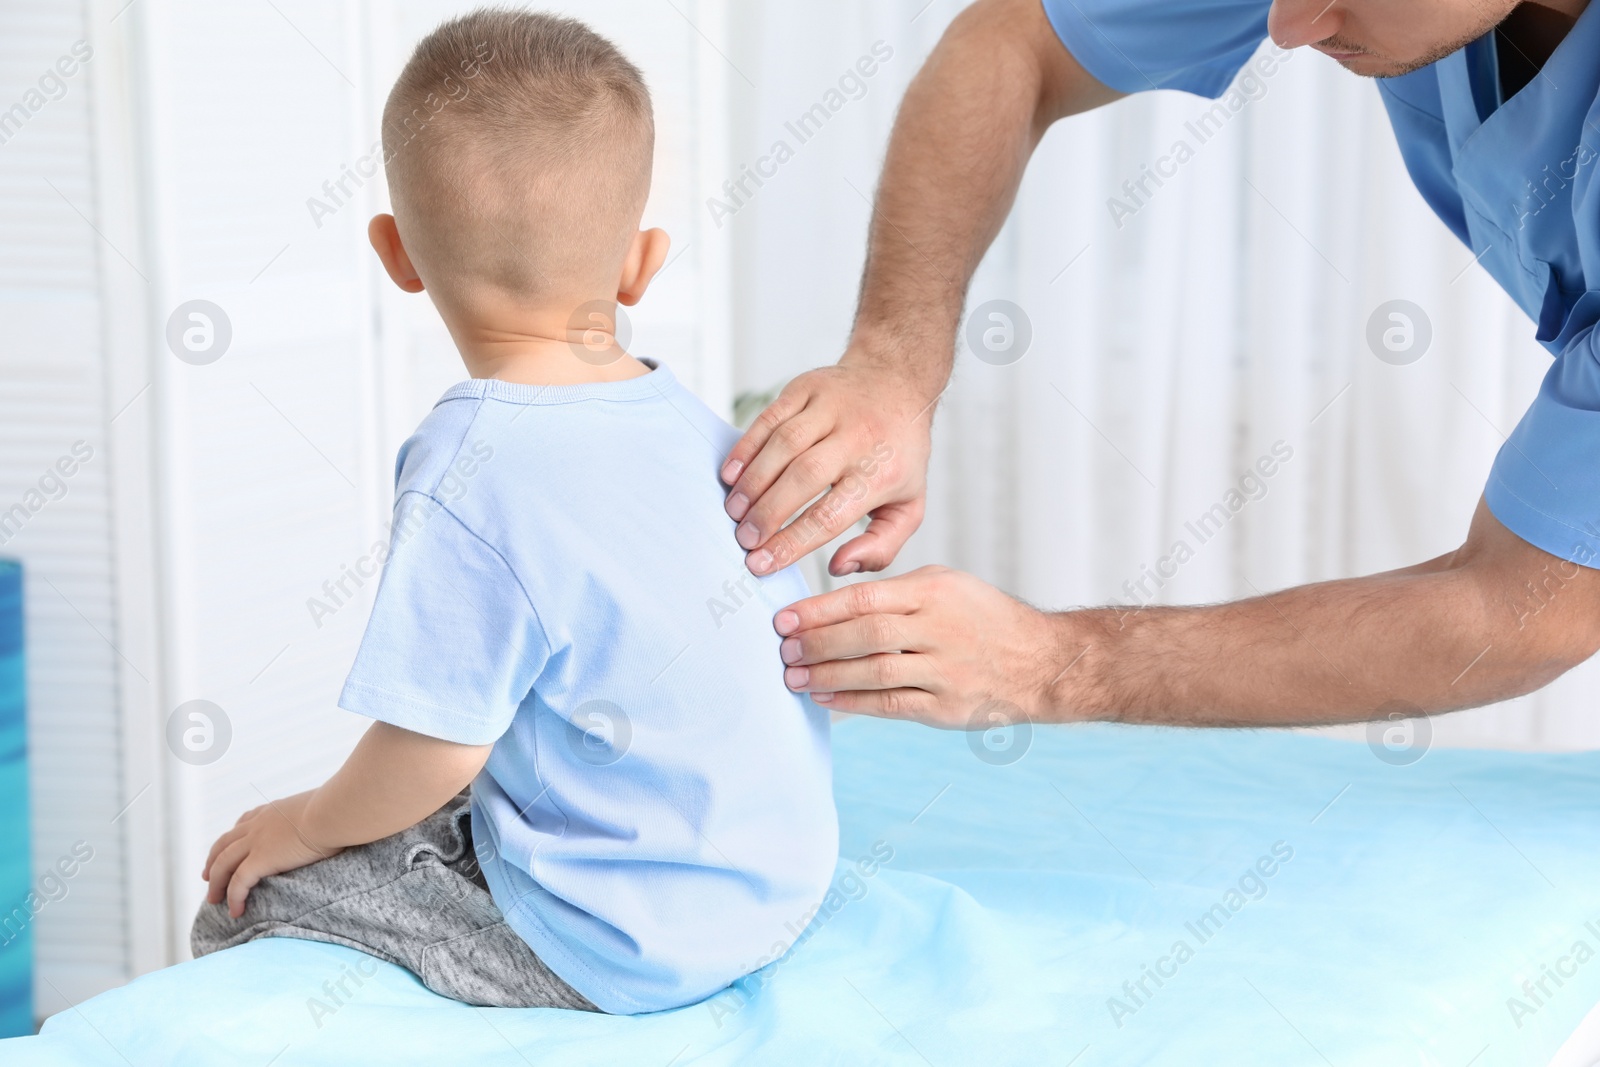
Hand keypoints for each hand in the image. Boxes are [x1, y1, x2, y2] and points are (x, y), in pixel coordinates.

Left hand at [203, 791, 341, 917]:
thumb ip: (319, 817)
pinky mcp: (261, 860)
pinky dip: (233, 897)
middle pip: (224, 843)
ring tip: (213, 900)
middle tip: (206, 876)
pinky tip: (235, 911)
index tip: (227, 848)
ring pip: (223, 864)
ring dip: (215, 883)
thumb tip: (334, 822)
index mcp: (274, 811)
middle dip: (213, 860)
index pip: (245, 821)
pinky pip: (238, 882)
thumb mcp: (323, 809)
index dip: (233, 837)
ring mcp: (256, 841)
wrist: (335, 812)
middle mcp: (259, 824)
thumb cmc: (339, 809)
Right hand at [722, 359, 934, 576]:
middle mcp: (858, 436)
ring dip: (753, 482)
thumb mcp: (909, 506)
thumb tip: (839, 567)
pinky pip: (770, 418)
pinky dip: (746, 447)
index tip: (762, 563)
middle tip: (744, 539)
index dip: (792, 542)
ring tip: (735, 512)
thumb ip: (881, 547)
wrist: (898, 380)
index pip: (830, 515)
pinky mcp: (807, 387)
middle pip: (804, 477)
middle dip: (768, 513)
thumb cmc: (897, 454)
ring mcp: (831, 407)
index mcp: (883, 471)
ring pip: (783, 444)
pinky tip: (731, 474)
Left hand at [775, 566, 1083, 725]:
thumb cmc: (983, 618)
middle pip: (866, 635)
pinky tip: (826, 698)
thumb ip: (896, 590)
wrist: (1041, 662)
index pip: (866, 597)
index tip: (786, 618)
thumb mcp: (947, 584)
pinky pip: (890, 705)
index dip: (820, 610)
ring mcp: (945, 670)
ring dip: (828, 675)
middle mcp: (940, 628)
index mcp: (935, 591)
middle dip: (818, 643)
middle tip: (785, 649)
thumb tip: (833, 603)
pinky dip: (853, 702)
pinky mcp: (947, 707)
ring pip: (875, 672)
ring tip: (796, 677)